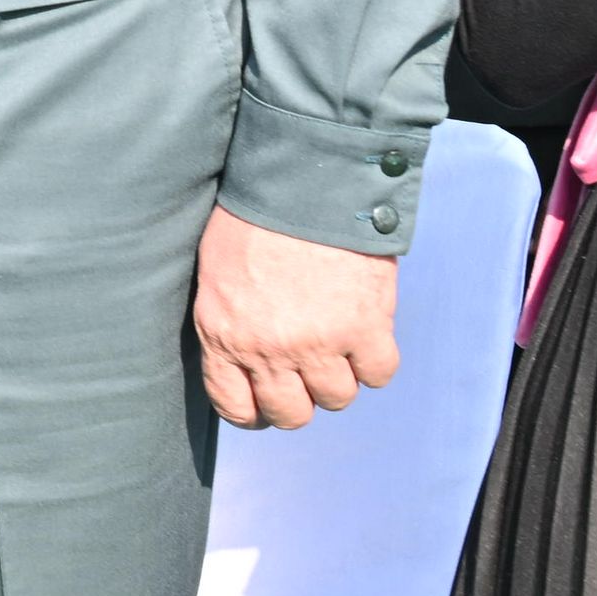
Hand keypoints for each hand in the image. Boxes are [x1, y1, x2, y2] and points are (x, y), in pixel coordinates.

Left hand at [193, 206, 398, 429]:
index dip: (255, 411)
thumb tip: (245, 357)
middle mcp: (269, 351)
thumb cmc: (252, 218)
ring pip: (337, 399)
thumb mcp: (218, 275)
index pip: (235, 407)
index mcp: (224, 337)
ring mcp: (319, 343)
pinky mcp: (365, 327)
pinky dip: (376, 360)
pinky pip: (378, 373)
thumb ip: (230, 323)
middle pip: (291, 415)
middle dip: (300, 399)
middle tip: (307, 373)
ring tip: (338, 344)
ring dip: (340, 376)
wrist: (300, 180)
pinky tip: (367, 335)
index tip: (267, 401)